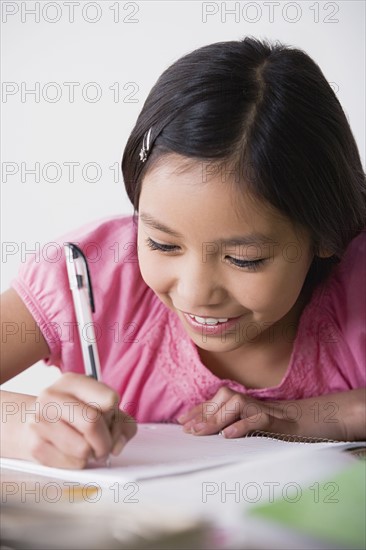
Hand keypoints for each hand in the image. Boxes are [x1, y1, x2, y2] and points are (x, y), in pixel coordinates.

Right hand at [23, 372, 136, 468]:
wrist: (31, 421)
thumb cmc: (73, 413)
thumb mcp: (99, 406)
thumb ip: (121, 423)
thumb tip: (117, 445)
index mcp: (71, 381)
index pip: (108, 398)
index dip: (114, 415)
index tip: (109, 419)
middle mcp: (52, 397)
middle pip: (92, 422)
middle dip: (106, 441)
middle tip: (104, 445)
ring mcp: (39, 422)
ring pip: (83, 449)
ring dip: (92, 453)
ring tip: (85, 445)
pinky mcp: (35, 447)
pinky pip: (72, 463)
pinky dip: (78, 462)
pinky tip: (71, 451)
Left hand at [178, 387, 365, 440]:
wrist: (304, 422)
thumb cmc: (270, 424)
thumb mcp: (245, 423)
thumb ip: (225, 422)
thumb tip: (197, 427)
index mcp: (238, 402)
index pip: (214, 403)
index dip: (197, 410)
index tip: (181, 422)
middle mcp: (247, 401)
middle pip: (221, 402)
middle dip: (203, 415)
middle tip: (188, 431)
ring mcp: (261, 408)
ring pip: (235, 406)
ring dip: (218, 419)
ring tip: (202, 432)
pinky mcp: (275, 419)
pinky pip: (257, 419)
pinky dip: (243, 425)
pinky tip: (229, 435)